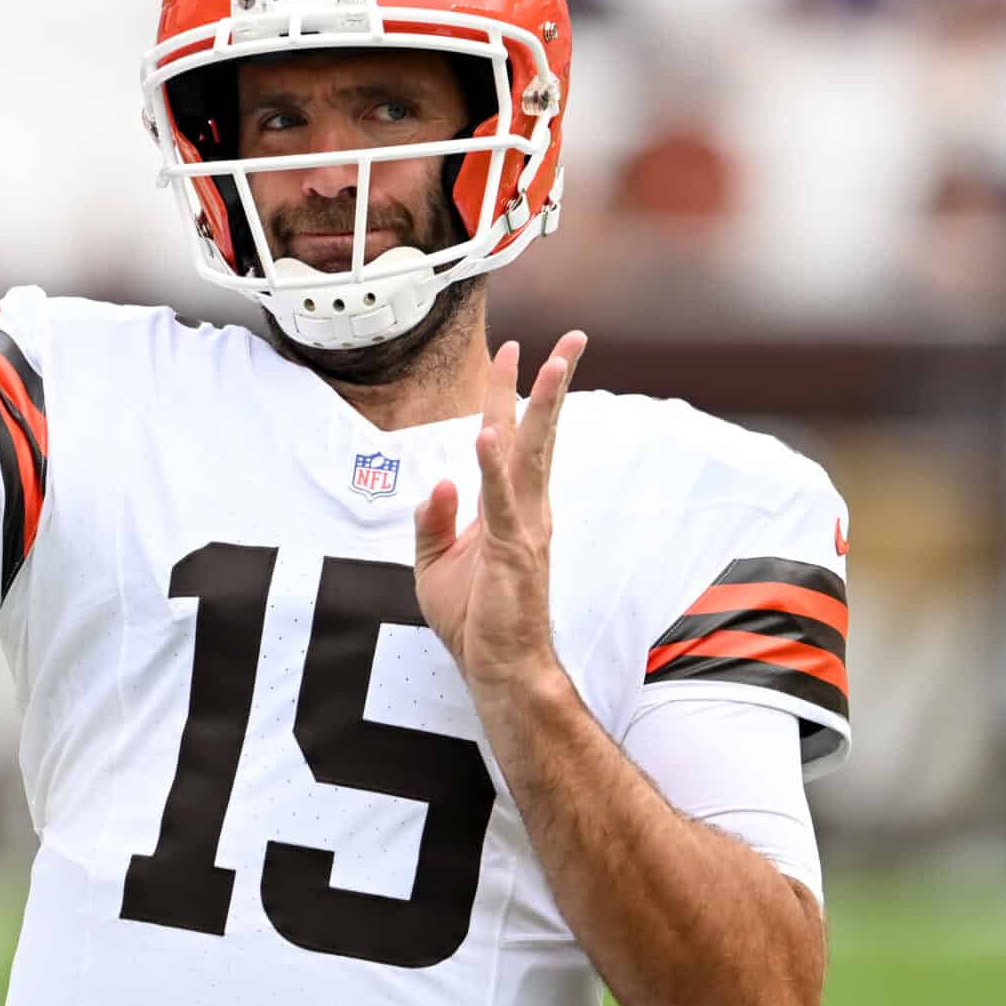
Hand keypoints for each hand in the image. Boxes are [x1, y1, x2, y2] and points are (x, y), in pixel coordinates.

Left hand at [414, 331, 586, 703]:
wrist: (497, 667)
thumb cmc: (473, 619)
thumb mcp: (434, 563)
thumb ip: (433, 520)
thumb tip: (438, 482)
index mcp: (509, 508)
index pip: (511, 439)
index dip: (509, 393)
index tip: (512, 350)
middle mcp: (527, 509)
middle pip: (538, 432)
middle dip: (552, 382)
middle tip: (573, 338)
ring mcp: (524, 526)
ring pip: (532, 454)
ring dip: (539, 406)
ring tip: (547, 362)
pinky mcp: (512, 549)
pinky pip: (500, 499)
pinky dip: (491, 465)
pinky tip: (486, 432)